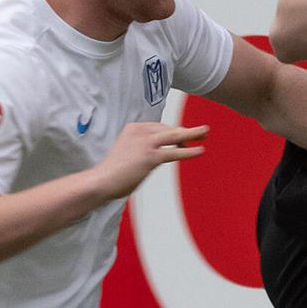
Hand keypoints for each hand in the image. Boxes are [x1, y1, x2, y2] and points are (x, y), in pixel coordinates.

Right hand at [93, 122, 208, 199]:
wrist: (101, 181)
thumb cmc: (111, 173)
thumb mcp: (125, 154)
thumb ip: (139, 152)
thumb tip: (151, 159)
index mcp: (133, 129)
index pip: (158, 127)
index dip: (172, 132)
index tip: (182, 137)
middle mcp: (140, 132)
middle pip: (168, 128)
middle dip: (186, 130)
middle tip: (202, 131)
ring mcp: (146, 143)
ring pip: (174, 136)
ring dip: (192, 134)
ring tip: (205, 133)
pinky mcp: (151, 157)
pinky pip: (174, 152)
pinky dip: (189, 152)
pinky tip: (200, 150)